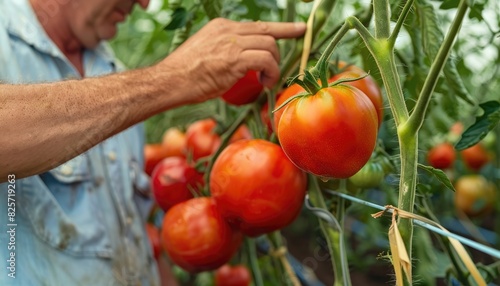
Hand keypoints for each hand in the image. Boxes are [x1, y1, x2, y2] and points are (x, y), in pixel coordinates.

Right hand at [157, 18, 305, 102]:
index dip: (282, 28)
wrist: (169, 81)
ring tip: (266, 81)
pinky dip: (271, 72)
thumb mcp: (205, 54)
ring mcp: (232, 42)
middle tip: (275, 71)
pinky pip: (266, 60)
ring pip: (270, 46)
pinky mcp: (235, 58)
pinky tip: (265, 83)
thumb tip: (239, 64)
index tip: (299, 29)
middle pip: (267, 33)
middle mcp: (229, 30)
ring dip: (274, 65)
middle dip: (280, 49)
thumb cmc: (184, 75)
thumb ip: (223, 52)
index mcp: (222, 27)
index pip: (257, 25)